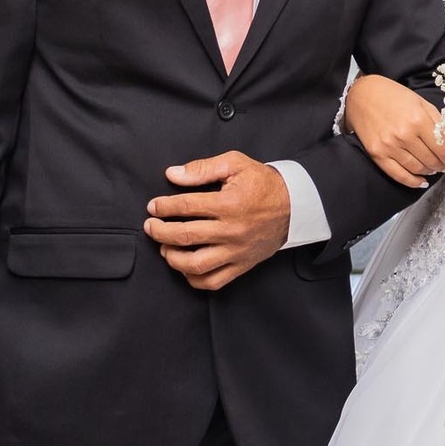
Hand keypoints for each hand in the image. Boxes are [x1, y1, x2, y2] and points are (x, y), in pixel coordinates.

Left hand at [144, 151, 290, 290]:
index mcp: (229, 204)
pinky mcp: (242, 265)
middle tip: (150, 226)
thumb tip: (172, 174)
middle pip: (185, 236)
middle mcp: (231, 230)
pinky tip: (184, 267)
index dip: (163, 206)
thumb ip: (202, 168)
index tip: (153, 206)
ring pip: (195, 264)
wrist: (294, 206)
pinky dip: (193, 279)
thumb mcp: (235, 164)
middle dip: (160, 231)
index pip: (185, 207)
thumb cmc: (263, 184)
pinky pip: (213, 281)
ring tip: (164, 248)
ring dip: (172, 258)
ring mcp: (236, 251)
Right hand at [344, 74, 444, 188]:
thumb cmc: (394, 96)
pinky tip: (421, 181)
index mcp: (418, 119)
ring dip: (429, 172)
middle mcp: (404, 135)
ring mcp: (389, 146)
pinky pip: (398, 174)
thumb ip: (444, 126)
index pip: (442, 148)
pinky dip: (412, 181)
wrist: (362, 94)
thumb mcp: (423, 105)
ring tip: (433, 168)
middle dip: (442, 166)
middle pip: (431, 160)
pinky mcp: (377, 154)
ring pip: (417, 169)